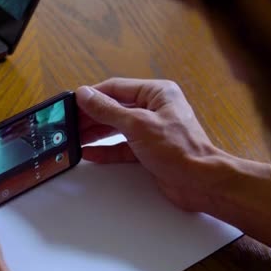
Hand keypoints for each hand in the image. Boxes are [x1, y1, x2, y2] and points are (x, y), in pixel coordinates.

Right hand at [76, 78, 225, 211]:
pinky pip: (121, 147)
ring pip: (116, 128)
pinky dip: (106, 150)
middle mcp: (154, 108)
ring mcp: (151, 130)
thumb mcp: (137, 125)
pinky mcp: (149, 151)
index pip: (116, 88)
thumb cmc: (178, 149)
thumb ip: (108, 110)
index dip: (92, 96)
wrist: (200, 182)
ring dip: (95, 133)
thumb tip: (85, 95)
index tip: (72, 103)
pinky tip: (89, 153)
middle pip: (114, 108)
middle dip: (91, 117)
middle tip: (69, 125)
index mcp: (157, 93)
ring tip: (74, 139)